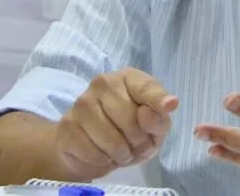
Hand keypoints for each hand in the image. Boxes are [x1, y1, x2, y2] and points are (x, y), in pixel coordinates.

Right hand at [56, 68, 179, 180]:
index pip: (146, 88)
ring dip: (121, 154)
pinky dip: (102, 161)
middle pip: (131, 120)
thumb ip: (160, 118)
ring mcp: (82, 102)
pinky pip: (93, 152)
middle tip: (135, 144)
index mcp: (128, 78)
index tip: (170, 106)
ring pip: (111, 140)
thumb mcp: (152, 128)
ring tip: (120, 151)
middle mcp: (103, 83)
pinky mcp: (68, 125)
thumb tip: (167, 104)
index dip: (158, 100)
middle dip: (138, 141)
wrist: (88, 146)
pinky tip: (102, 154)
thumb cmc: (127, 131)